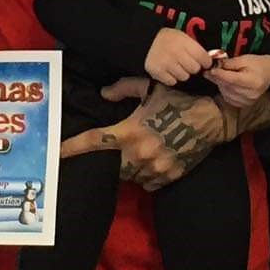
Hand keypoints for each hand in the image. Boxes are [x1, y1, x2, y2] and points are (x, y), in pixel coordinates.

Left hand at [59, 77, 232, 190]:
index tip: (56, 154)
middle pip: (110, 165)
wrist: (213, 118)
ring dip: (128, 167)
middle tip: (116, 149)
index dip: (71, 148)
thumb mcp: (151, 86)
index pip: (93, 141)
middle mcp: (138, 154)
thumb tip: (103, 93)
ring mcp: (154, 169)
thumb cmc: (179, 98)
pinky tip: (153, 160)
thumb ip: (123, 89)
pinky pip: (148, 183)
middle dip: (110, 159)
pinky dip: (146, 175)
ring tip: (137, 153)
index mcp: (129, 131)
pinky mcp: (168, 177)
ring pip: (129, 176)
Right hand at [143, 27, 212, 85]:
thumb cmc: (170, 40)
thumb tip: (211, 63)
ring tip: (175, 66)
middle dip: (192, 67)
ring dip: (182, 73)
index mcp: (184, 41)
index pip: (204, 58)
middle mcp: (175, 52)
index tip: (202, 62)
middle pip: (195, 69)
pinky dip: (171, 78)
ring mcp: (166, 63)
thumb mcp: (184, 38)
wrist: (146, 40)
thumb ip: (196, 49)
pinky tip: (167, 70)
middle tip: (185, 63)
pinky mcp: (157, 72)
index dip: (205, 62)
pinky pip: (172, 82)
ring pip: (184, 77)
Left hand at [205, 54, 269, 107]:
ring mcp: (248, 101)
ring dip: (220, 84)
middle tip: (210, 71)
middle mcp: (251, 94)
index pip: (232, 79)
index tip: (210, 70)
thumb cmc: (257, 63)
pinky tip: (226, 84)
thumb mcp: (244, 59)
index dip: (220, 75)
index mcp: (253, 82)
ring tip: (221, 76)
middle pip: (228, 87)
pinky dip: (224, 91)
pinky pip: (228, 99)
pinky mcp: (245, 105)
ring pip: (226, 93)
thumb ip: (229, 63)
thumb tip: (215, 66)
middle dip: (217, 78)